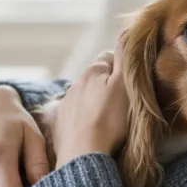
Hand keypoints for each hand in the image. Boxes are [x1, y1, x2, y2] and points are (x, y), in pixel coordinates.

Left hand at [51, 40, 129, 168]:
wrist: (83, 154)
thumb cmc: (110, 120)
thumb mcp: (124, 85)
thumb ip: (124, 58)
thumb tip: (126, 32)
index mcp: (92, 72)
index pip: (109, 59)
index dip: (121, 70)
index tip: (129, 87)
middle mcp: (74, 83)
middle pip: (95, 79)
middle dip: (105, 87)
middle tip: (120, 106)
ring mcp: (64, 104)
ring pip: (83, 97)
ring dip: (93, 104)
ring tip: (105, 122)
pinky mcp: (58, 124)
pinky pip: (72, 116)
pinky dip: (81, 120)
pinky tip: (89, 132)